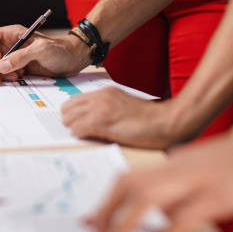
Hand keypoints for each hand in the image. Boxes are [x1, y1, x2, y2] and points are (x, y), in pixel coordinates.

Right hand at [0, 25, 90, 84]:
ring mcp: (11, 58)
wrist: (72, 60)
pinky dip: (6, 79)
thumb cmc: (59, 49)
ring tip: (14, 77)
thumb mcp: (41, 50)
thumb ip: (21, 57)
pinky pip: (3, 75)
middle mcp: (8, 45)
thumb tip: (1, 66)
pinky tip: (18, 78)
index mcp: (11, 34)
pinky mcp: (16, 69)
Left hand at [62, 88, 180, 147]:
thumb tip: (91, 121)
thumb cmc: (150, 119)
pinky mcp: (101, 121)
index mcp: (106, 92)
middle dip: (71, 121)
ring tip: (88, 136)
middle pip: (67, 108)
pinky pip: (77, 130)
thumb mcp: (124, 107)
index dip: (74, 114)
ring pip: (69, 119)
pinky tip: (93, 139)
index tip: (78, 124)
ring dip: (75, 129)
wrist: (165, 121)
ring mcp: (100, 108)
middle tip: (81, 131)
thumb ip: (108, 108)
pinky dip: (81, 136)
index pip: (75, 100)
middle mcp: (100, 97)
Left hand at [85, 134, 232, 231]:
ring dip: (123, 224)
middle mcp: (175, 170)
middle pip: (129, 186)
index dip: (107, 199)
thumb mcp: (198, 165)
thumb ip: (176, 180)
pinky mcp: (212, 199)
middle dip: (106, 210)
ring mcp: (192, 183)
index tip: (94, 216)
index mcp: (171, 163)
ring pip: (145, 199)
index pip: (128, 179)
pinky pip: (177, 221)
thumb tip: (158, 207)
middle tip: (94, 230)